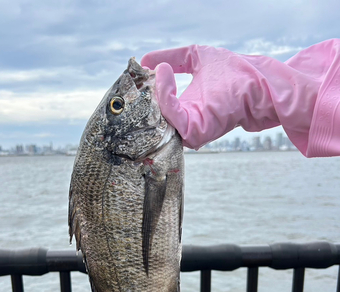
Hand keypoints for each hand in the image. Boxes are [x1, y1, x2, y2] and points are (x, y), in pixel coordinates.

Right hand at [142, 45, 282, 148]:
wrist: (258, 82)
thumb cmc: (232, 71)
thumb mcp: (194, 57)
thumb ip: (172, 57)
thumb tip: (145, 61)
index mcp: (183, 108)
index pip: (156, 107)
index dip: (146, 91)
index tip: (139, 73)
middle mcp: (184, 122)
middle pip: (154, 118)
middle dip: (142, 97)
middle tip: (137, 78)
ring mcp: (190, 128)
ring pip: (160, 118)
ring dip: (154, 94)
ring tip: (154, 71)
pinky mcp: (197, 130)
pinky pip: (172, 117)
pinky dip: (165, 96)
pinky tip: (165, 74)